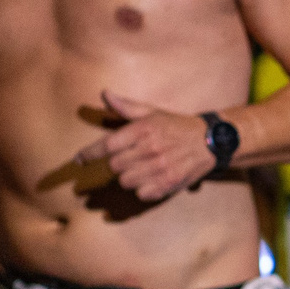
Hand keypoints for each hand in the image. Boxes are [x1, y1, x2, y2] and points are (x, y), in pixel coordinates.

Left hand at [77, 93, 213, 201]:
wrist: (210, 142)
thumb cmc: (177, 126)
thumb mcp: (153, 112)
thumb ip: (126, 107)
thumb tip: (105, 94)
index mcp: (143, 130)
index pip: (107, 144)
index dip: (90, 153)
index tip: (79, 159)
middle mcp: (150, 149)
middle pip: (114, 166)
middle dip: (118, 163)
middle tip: (129, 158)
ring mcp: (159, 168)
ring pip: (126, 181)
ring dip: (129, 177)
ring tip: (141, 169)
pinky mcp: (168, 184)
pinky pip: (141, 193)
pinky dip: (143, 189)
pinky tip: (152, 179)